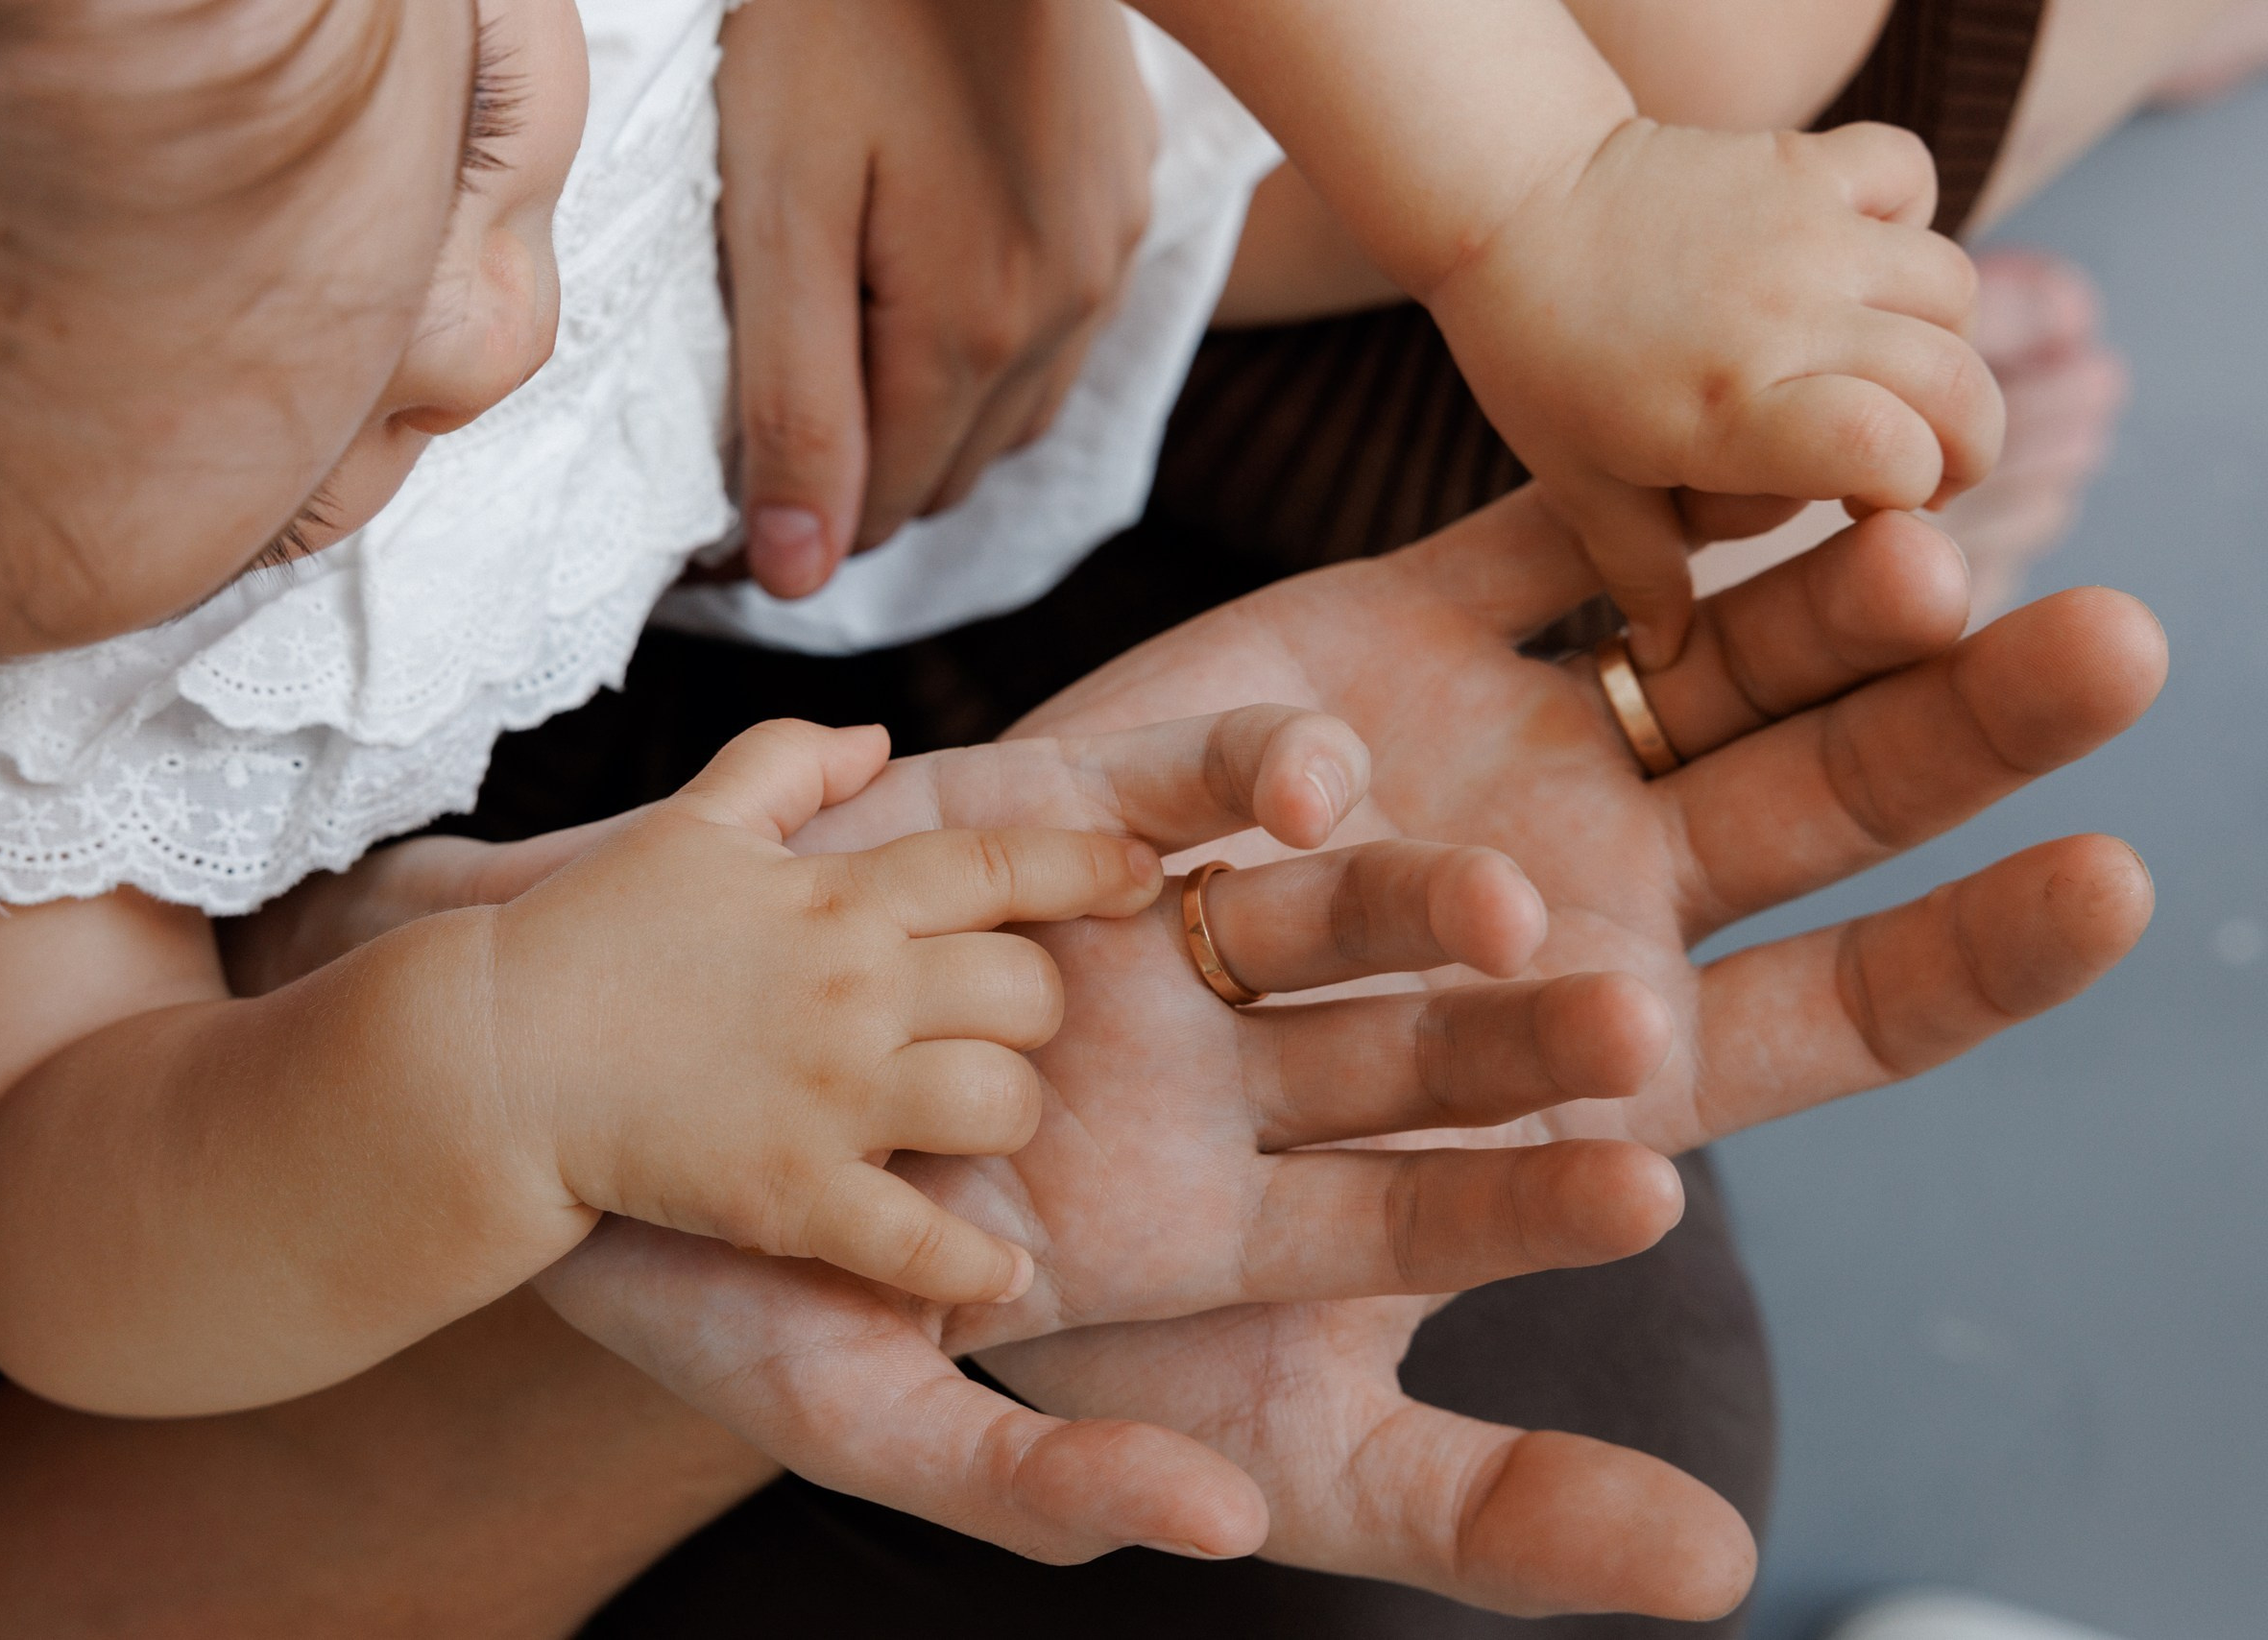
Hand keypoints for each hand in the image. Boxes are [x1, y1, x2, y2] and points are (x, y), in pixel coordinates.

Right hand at [498, 719, 1165, 1304]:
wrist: (484, 1055)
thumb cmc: (587, 935)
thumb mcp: (688, 821)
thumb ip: (787, 766)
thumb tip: (878, 739)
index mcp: (836, 895)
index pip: (996, 864)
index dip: (1083, 868)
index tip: (1142, 878)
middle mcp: (851, 986)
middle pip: (1026, 991)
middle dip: (1032, 1012)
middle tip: (998, 1031)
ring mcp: (825, 1093)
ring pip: (996, 1102)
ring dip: (1001, 1117)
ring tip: (972, 1130)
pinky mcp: (790, 1193)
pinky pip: (919, 1239)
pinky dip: (971, 1267)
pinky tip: (1001, 1276)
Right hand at [542, 725, 1680, 1562]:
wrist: (580, 1085)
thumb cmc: (717, 1279)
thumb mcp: (868, 1414)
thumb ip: (1042, 1485)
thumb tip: (1212, 1529)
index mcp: (1194, 1228)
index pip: (1395, 1219)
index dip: (1514, 1211)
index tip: (1643, 1197)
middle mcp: (1192, 1075)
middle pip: (1396, 1051)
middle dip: (1517, 1040)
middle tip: (1642, 1025)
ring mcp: (1130, 940)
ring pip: (1313, 905)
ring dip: (1413, 891)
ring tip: (1505, 897)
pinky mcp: (1048, 813)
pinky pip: (1176, 782)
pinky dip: (1246, 767)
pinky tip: (1321, 773)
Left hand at [717, 0, 1155, 595]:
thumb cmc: (841, 16)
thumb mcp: (779, 209)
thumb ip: (794, 400)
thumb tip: (798, 573)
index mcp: (974, 331)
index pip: (878, 508)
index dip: (792, 529)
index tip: (716, 523)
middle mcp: (1064, 317)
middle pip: (947, 475)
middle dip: (857, 479)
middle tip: (764, 437)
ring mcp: (1108, 260)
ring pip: (1007, 419)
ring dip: (927, 425)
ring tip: (843, 372)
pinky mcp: (1123, 207)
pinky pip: (1055, 340)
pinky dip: (987, 358)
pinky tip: (933, 304)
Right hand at [977, 492, 2160, 1614]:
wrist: (850, 1130)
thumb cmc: (1079, 1307)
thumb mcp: (1289, 1441)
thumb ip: (1484, 1509)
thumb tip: (1716, 1581)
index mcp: (1554, 1098)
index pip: (1810, 1027)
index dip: (1961, 961)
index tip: (2111, 881)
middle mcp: (1527, 922)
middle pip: (1777, 819)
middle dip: (1935, 734)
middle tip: (2097, 648)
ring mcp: (1434, 791)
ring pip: (1648, 678)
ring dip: (1779, 609)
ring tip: (1904, 552)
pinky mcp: (1310, 680)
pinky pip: (1455, 589)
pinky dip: (1562, 526)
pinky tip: (1692, 470)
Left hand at [1434, 120, 2004, 666]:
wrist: (1512, 200)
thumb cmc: (1536, 357)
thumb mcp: (1577, 483)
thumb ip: (1640, 572)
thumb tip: (1670, 661)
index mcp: (1726, 407)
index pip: (1890, 451)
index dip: (1910, 490)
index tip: (1872, 507)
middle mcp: (1783, 315)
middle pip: (1955, 383)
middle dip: (1959, 442)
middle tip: (1911, 466)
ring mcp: (1804, 229)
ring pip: (1953, 286)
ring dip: (1939, 340)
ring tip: (1883, 376)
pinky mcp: (1808, 159)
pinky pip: (1913, 177)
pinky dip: (1907, 221)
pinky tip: (1855, 269)